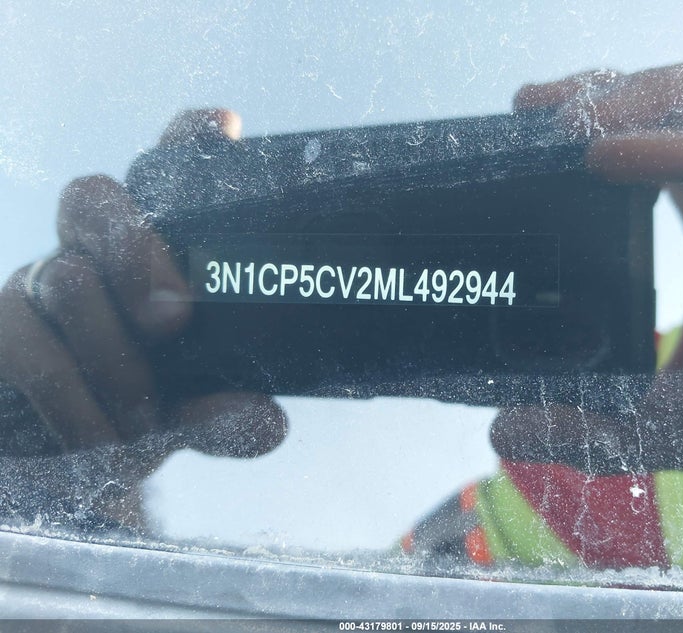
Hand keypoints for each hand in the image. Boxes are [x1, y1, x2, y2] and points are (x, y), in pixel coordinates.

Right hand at [0, 110, 285, 524]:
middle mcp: (93, 254)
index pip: (166, 178)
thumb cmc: (136, 416)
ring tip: (144, 420)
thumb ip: (222, 414)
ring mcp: (39, 284)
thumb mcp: (186, 413)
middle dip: (137, 251)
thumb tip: (270, 425)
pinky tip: (104, 441)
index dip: (189, 143)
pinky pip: (23, 345)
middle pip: (95, 199)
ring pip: (65, 276)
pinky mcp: (1, 331)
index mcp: (153, 257)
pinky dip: (74, 401)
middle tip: (175, 317)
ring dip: (113, 357)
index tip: (224, 127)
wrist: (59, 463)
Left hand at [491, 61, 682, 502]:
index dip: (592, 115)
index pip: (653, 131)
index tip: (523, 117)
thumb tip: (506, 432)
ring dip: (648, 97)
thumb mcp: (672, 414)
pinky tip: (609, 157)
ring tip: (570, 123)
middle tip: (533, 106)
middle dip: (609, 91)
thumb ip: (593, 423)